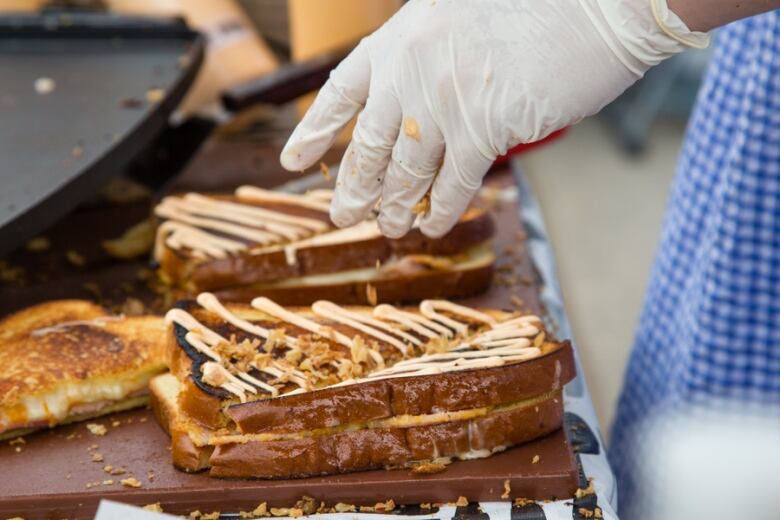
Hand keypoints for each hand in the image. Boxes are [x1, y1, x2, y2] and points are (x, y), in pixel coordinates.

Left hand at [281, 0, 706, 237]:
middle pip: (367, 144)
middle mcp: (410, 72)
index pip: (340, 92)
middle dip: (353, 186)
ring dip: (394, 206)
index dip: (315, 129)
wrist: (596, 4)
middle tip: (341, 215)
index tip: (293, 160)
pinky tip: (433, 227)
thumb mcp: (457, 18)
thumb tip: (409, 118)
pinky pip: (453, 184)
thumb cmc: (535, 8)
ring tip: (388, 227)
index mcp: (399, 40)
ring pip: (406, 171)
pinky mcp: (485, 130)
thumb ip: (426, 61)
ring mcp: (444, 103)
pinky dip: (442, 210)